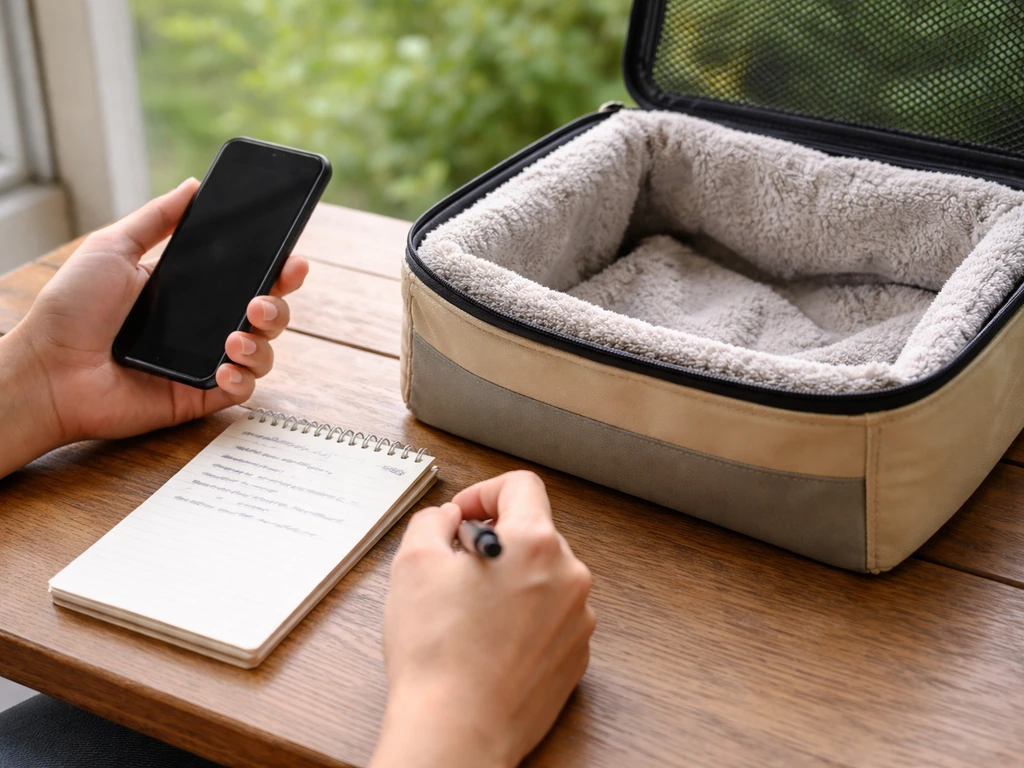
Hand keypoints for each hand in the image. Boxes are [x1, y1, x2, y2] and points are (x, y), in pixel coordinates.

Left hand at [1, 178, 306, 466]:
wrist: (49, 369)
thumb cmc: (71, 310)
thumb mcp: (112, 247)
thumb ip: (157, 217)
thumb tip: (194, 185)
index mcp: (191, 290)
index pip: (248, 277)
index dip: (277, 270)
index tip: (292, 260)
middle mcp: (204, 325)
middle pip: (267, 314)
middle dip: (278, 305)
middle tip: (260, 301)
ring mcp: (205, 361)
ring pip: (264, 352)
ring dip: (262, 342)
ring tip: (236, 337)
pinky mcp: (200, 395)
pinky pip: (243, 388)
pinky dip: (243, 377)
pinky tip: (226, 366)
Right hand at [372, 471, 594, 767]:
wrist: (458, 731)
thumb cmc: (437, 653)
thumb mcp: (414, 562)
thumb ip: (433, 521)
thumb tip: (449, 518)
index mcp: (535, 543)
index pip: (521, 486)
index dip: (484, 493)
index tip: (463, 515)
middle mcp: (569, 576)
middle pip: (534, 533)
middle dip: (495, 541)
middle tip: (457, 567)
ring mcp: (579, 619)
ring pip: (544, 577)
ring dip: (511, 581)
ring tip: (471, 613)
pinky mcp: (577, 656)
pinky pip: (552, 618)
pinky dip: (524, 619)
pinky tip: (490, 642)